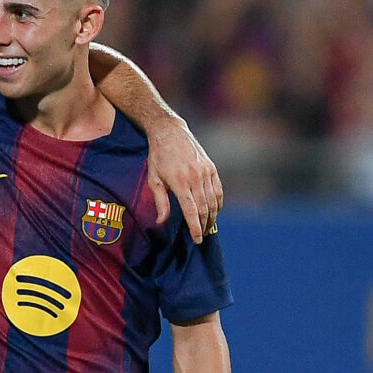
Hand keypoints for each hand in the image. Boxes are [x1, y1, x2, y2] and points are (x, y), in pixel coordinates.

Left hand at [143, 117, 223, 242]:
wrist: (171, 133)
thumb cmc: (159, 157)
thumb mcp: (153, 179)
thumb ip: (160, 202)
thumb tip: (161, 222)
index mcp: (179, 182)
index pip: (191, 210)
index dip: (195, 227)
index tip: (197, 239)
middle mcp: (195, 177)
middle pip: (204, 208)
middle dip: (204, 225)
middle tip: (201, 236)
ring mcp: (205, 172)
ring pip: (213, 201)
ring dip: (212, 216)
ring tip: (207, 227)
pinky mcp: (211, 168)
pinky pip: (218, 190)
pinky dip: (218, 203)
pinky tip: (214, 211)